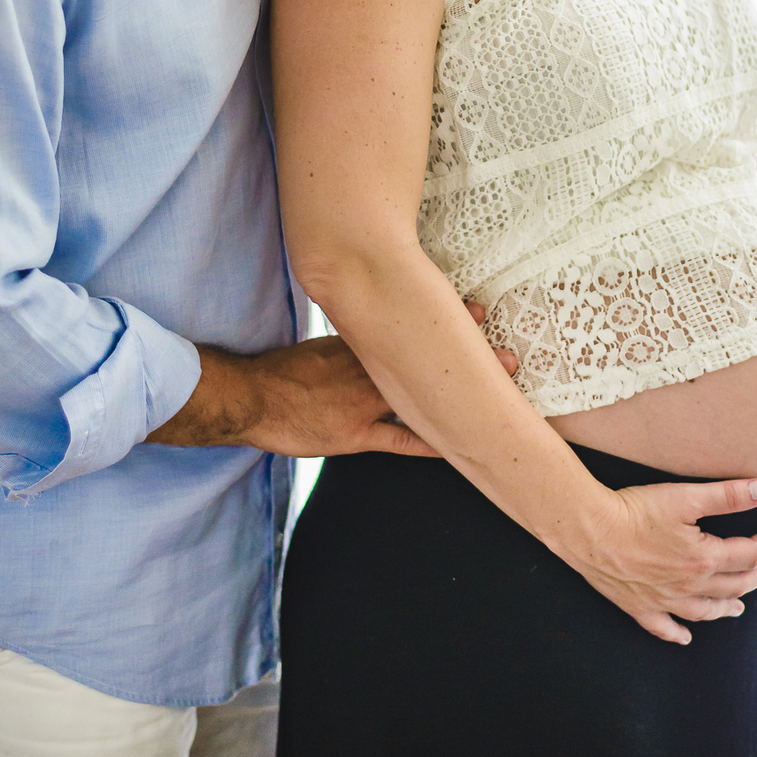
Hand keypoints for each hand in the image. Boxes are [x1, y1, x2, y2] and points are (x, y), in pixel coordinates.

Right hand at [148, 306, 517, 456]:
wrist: (250, 399)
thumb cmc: (281, 374)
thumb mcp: (317, 347)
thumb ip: (350, 343)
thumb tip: (377, 330)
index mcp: (357, 345)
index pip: (409, 330)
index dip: (446, 323)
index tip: (479, 311)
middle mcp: (365, 370)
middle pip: (424, 361)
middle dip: (466, 355)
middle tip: (506, 349)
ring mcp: (361, 404)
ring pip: (419, 396)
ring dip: (456, 393)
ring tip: (496, 389)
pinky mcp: (353, 436)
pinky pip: (397, 440)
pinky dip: (426, 441)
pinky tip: (456, 445)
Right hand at [559, 476, 756, 645]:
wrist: (588, 530)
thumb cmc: (634, 510)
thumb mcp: (685, 497)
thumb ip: (727, 495)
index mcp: (703, 559)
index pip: (747, 554)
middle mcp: (688, 585)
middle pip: (733, 585)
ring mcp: (663, 600)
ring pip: (704, 611)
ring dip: (726, 608)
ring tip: (739, 607)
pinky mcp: (638, 605)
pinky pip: (663, 627)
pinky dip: (677, 634)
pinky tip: (686, 638)